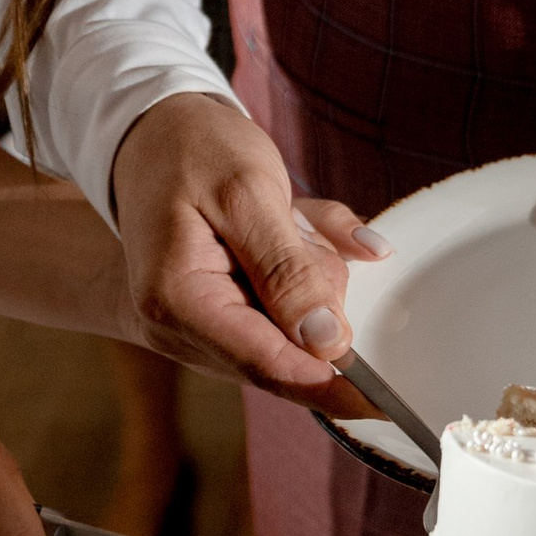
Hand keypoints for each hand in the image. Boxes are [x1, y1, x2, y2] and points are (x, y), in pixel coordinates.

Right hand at [110, 92, 387, 401]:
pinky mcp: (219, 314)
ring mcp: (197, 326)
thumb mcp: (246, 191)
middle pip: (284, 351)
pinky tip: (292, 226)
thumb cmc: (189, 149)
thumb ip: (287, 268)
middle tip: (301, 230)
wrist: (149, 134)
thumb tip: (326, 342)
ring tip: (286, 219)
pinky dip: (304, 267)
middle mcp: (178, 326)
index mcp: (177, 299)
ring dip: (310, 274)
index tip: (385, 402)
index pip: (266, 363)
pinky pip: (284, 311)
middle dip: (317, 295)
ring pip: (290, 331)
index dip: (331, 384)